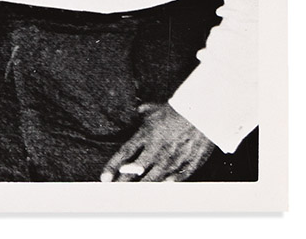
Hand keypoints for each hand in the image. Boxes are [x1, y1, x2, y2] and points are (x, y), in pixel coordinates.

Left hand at [100, 103, 216, 181]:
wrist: (202, 112)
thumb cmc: (176, 110)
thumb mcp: (154, 109)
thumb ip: (142, 112)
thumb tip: (136, 109)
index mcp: (145, 136)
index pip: (124, 154)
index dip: (112, 167)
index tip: (104, 179)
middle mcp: (156, 150)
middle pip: (135, 171)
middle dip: (123, 182)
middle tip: (114, 191)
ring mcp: (172, 159)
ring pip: (154, 179)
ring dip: (142, 188)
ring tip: (133, 196)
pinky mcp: (188, 165)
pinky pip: (175, 180)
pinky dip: (166, 186)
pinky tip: (159, 190)